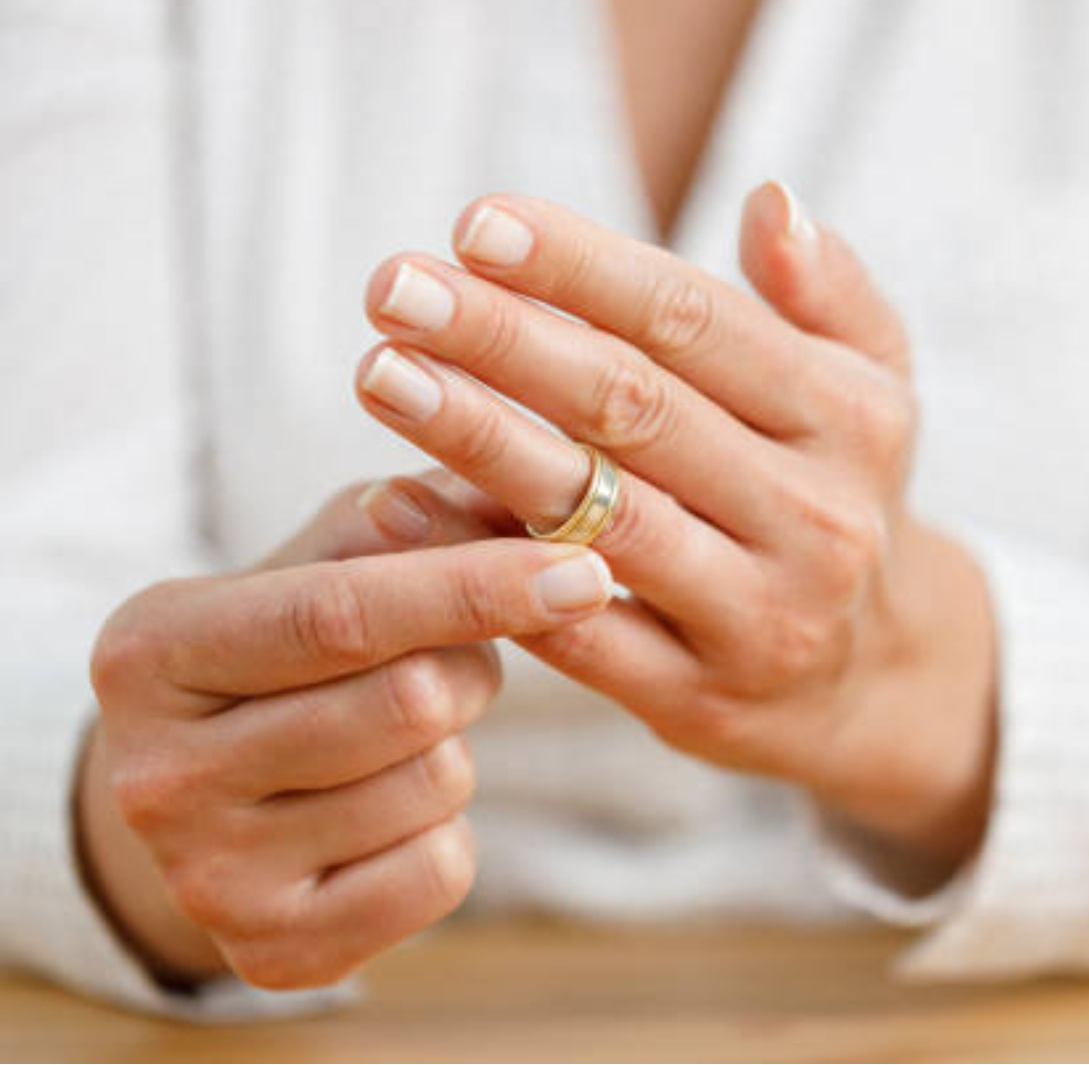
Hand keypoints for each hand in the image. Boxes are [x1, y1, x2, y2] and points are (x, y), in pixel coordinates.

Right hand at [78, 473, 614, 987]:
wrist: (204, 794)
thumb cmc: (287, 649)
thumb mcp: (322, 560)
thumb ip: (414, 514)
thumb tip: (506, 489)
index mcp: (151, 648)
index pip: (342, 613)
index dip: (476, 588)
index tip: (586, 571)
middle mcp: (156, 771)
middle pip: (407, 701)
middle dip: (465, 668)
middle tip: (442, 662)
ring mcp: (206, 875)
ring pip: (435, 783)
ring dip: (453, 750)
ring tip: (391, 741)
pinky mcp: (274, 951)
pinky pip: (440, 869)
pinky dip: (445, 832)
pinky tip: (384, 816)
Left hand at [355, 184, 996, 866]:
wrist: (877, 676)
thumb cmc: (836, 495)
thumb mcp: (872, 389)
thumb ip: (829, 293)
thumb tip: (771, 200)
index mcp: (852, 421)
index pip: (699, 322)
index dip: (583, 268)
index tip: (474, 223)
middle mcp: (818, 519)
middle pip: (636, 409)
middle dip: (505, 341)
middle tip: (393, 288)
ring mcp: (760, 616)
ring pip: (600, 516)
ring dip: (478, 440)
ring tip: (381, 374)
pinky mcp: (698, 700)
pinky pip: (574, 632)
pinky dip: (480, 564)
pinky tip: (393, 504)